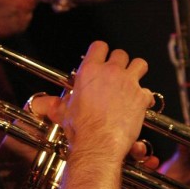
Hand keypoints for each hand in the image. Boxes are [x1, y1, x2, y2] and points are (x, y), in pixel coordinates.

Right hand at [55, 41, 153, 161]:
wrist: (98, 142)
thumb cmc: (81, 128)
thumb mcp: (63, 112)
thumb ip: (55, 104)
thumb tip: (41, 104)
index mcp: (89, 71)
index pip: (99, 46)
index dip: (101, 52)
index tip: (102, 58)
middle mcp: (110, 72)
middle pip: (121, 53)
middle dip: (120, 62)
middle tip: (116, 73)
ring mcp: (127, 82)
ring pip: (140, 64)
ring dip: (137, 71)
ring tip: (132, 81)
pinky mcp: (141, 96)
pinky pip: (148, 90)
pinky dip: (145, 97)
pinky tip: (140, 104)